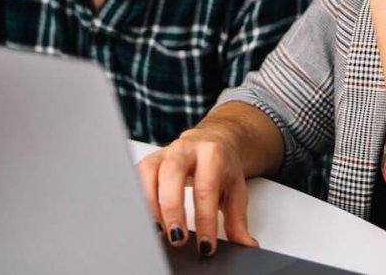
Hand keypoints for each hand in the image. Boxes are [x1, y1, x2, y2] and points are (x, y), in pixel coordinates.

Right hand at [136, 126, 257, 256]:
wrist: (214, 139)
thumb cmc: (223, 166)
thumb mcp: (236, 190)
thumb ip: (238, 220)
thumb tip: (247, 245)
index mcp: (212, 153)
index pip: (206, 188)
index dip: (205, 220)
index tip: (205, 246)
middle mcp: (186, 148)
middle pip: (173, 174)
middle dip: (172, 208)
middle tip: (177, 238)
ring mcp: (166, 151)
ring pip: (150, 172)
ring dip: (150, 204)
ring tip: (158, 232)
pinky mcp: (152, 158)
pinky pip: (138, 174)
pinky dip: (138, 196)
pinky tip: (144, 217)